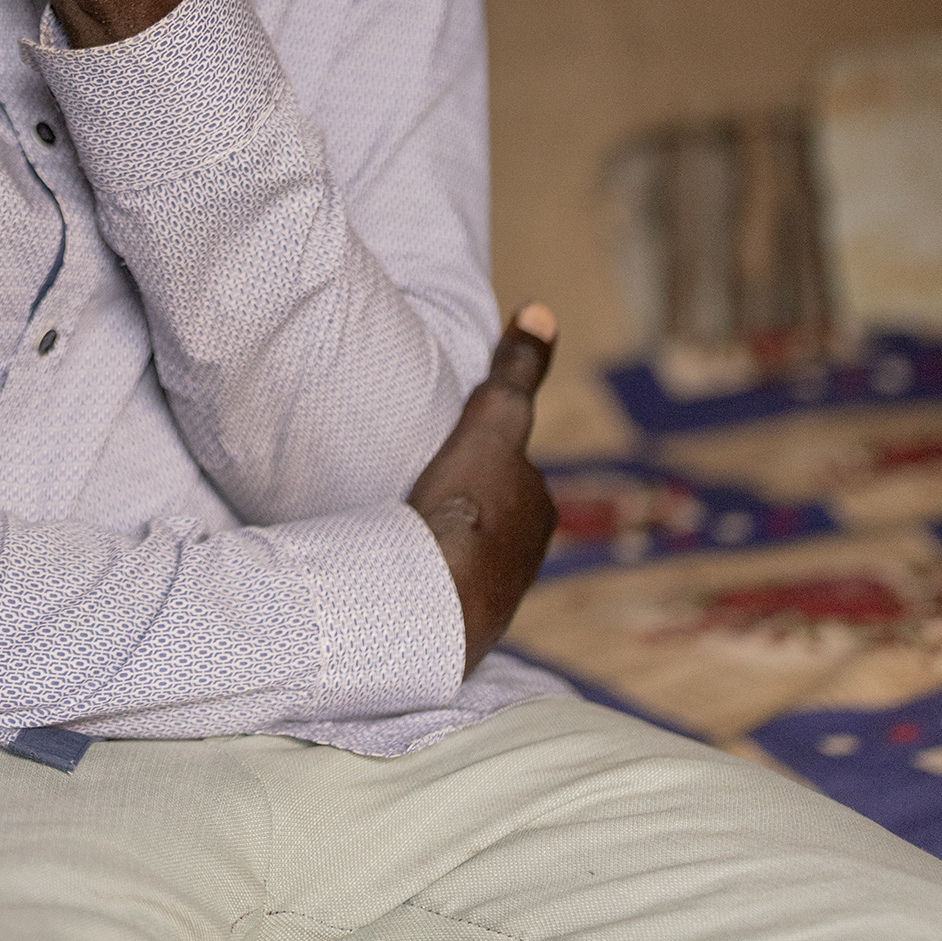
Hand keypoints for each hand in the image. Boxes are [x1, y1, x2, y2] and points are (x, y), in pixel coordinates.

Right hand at [409, 305, 558, 674]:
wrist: (435, 600)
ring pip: (468, 555)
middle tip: (417, 489)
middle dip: (465, 502)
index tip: (445, 453)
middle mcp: (526, 557)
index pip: (513, 471)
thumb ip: (517, 371)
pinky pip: (443, 590)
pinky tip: (400, 572)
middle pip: (493, 515)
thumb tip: (542, 310)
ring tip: (402, 529)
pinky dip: (426, 576)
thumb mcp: (492, 421)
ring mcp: (494, 597)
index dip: (480, 456)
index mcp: (538, 510)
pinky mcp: (460, 629)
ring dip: (443, 543)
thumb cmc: (467, 508)